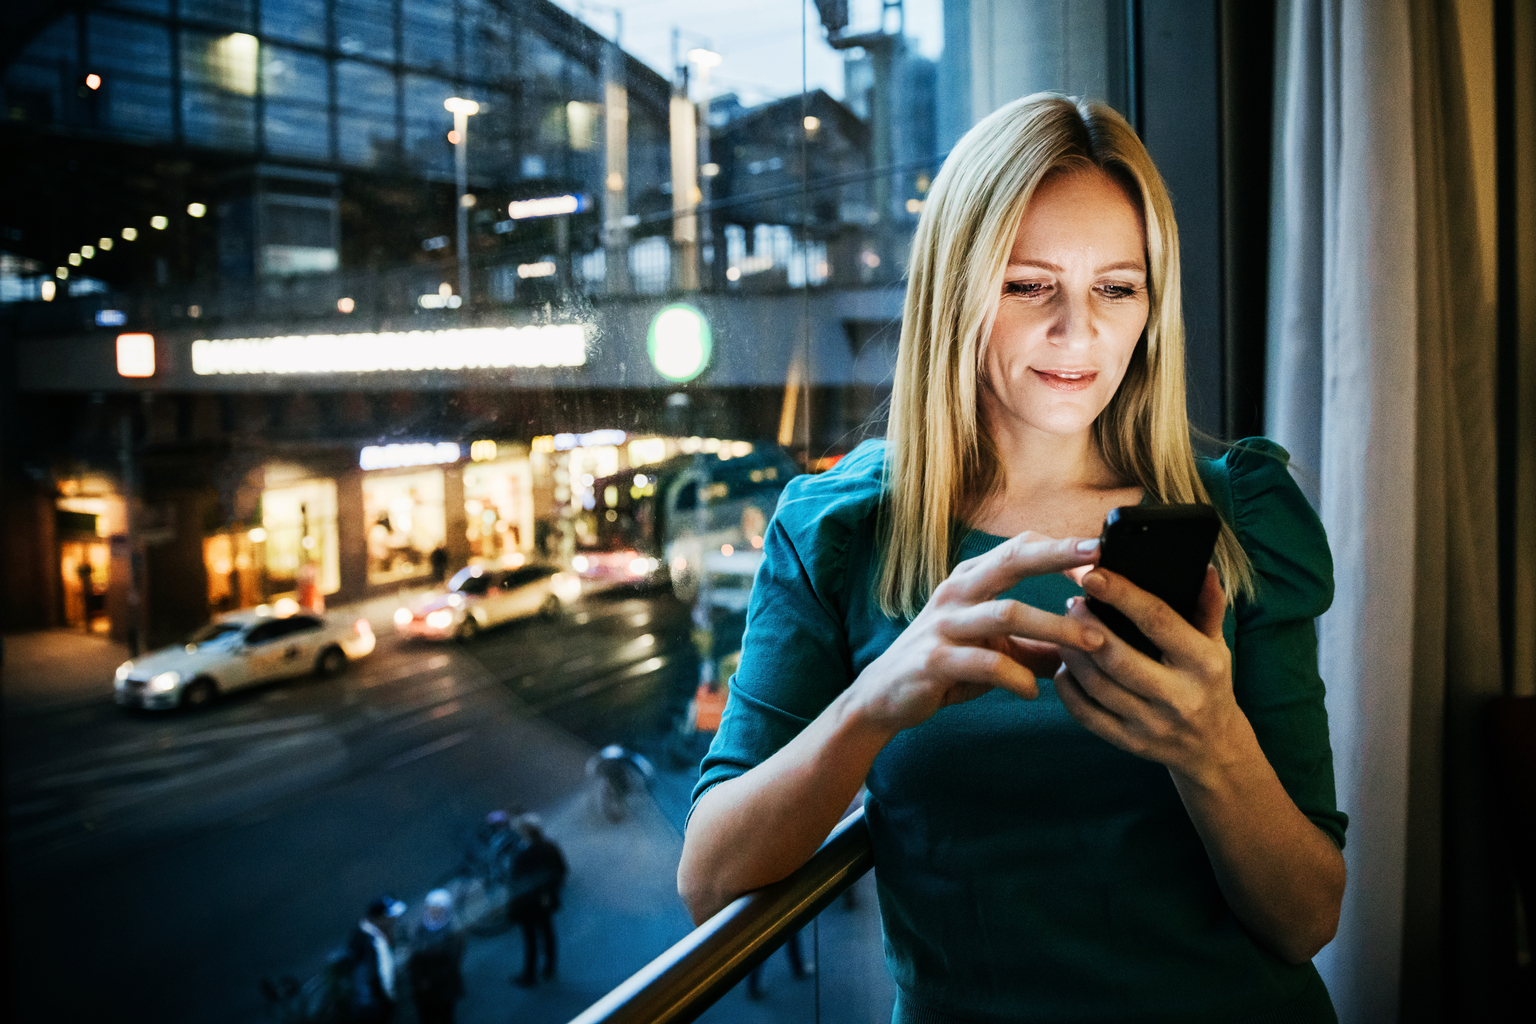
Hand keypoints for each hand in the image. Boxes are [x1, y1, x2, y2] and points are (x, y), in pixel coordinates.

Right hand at [848, 533, 1106, 735]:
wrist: (884, 695)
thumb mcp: (995, 648)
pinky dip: (1016, 677)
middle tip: (1100, 561)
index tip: (1103, 549)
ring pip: (1007, 613)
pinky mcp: (934, 660)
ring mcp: (944, 624)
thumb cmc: (947, 664)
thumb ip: (1039, 645)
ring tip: (1092, 643)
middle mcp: (956, 592)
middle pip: (1012, 561)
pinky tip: (1033, 690)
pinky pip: (985, 663)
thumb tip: (1092, 645)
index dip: (1060, 547)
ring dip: (1054, 626)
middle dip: (1057, 556)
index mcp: (971, 579)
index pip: (1019, 548)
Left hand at [1055, 565, 1246, 781]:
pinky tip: (1064, 666)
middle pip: (1118, 656)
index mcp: (1203, 664)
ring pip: (1097, 685)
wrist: (1215, 748)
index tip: (1093, 575)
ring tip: (1063, 629)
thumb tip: (1205, 568)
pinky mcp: (1131, 743)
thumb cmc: (1210, 683)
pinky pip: (1087, 714)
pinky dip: (1068, 687)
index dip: (1122, 595)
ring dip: (1072, 653)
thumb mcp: (1216, 646)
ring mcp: (1153, 724)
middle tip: (1071, 604)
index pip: (1158, 621)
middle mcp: (1180, 697)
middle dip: (1086, 626)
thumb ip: (1208, 607)